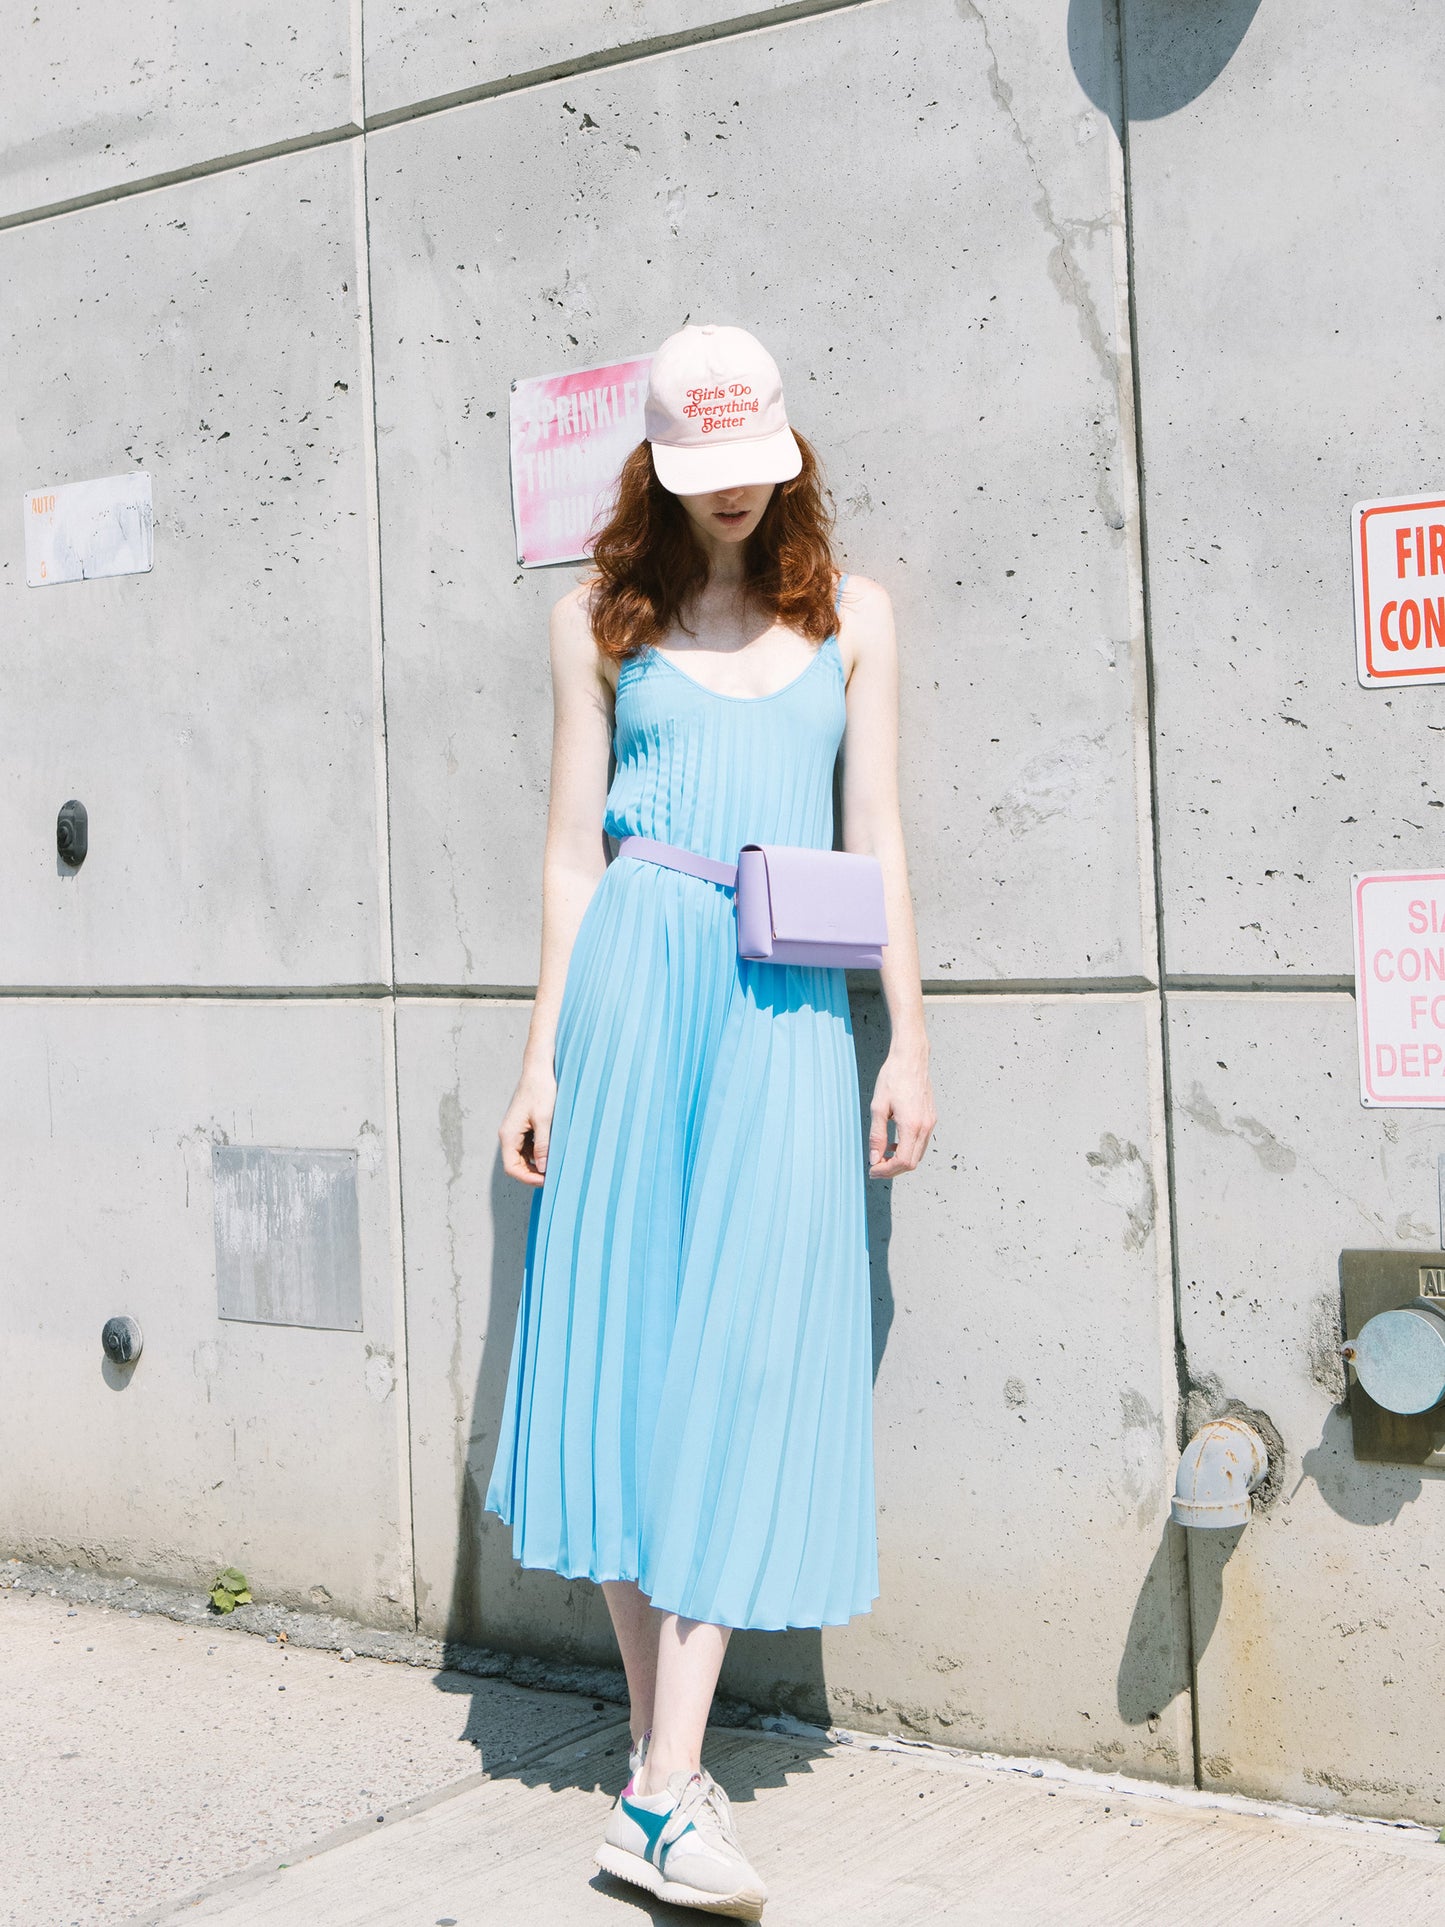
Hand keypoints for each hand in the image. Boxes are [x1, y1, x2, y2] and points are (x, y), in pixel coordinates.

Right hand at [499, 1062, 557, 1186]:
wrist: (539, 1070)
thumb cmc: (541, 1091)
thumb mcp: (545, 1120)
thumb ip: (543, 1146)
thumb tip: (543, 1168)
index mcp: (509, 1135)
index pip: (512, 1167)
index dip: (528, 1178)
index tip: (546, 1181)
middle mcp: (508, 1135)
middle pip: (516, 1164)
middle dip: (532, 1173)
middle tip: (552, 1176)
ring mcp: (515, 1131)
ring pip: (522, 1157)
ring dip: (536, 1164)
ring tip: (554, 1165)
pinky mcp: (523, 1127)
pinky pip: (528, 1147)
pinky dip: (538, 1153)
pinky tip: (552, 1151)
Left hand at [868, 1049, 935, 1177]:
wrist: (911, 1059)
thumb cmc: (893, 1078)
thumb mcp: (878, 1107)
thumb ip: (877, 1136)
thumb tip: (874, 1158)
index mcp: (912, 1125)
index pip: (903, 1162)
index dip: (886, 1171)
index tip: (872, 1170)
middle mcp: (925, 1127)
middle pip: (912, 1163)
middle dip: (892, 1170)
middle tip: (875, 1167)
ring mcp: (930, 1123)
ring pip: (918, 1155)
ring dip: (900, 1161)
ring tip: (882, 1156)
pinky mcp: (931, 1119)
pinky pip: (921, 1143)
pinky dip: (908, 1150)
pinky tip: (894, 1144)